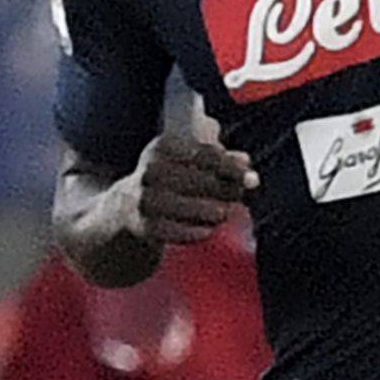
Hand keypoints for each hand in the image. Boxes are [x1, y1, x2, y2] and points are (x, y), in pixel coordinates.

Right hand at [128, 122, 256, 245]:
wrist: (128, 209)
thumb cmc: (171, 180)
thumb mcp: (189, 161)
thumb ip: (219, 158)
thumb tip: (245, 162)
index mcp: (162, 148)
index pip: (206, 154)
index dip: (232, 167)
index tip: (252, 178)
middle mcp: (151, 171)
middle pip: (203, 181)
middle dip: (227, 190)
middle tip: (238, 196)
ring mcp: (146, 200)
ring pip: (196, 208)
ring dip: (217, 212)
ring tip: (223, 212)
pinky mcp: (146, 227)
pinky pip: (185, 232)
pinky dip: (201, 231)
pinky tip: (207, 228)